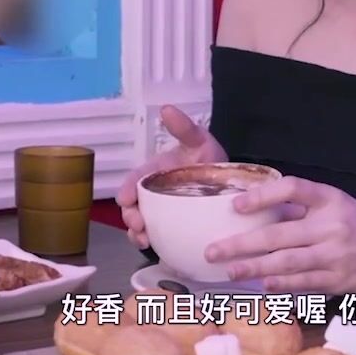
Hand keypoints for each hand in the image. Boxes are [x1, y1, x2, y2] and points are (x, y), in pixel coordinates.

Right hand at [116, 105, 226, 248]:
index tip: (125, 199)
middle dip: (130, 215)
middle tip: (138, 224)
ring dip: (135, 232)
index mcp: (155, 172)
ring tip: (143, 239)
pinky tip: (152, 246)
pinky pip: (153, 235)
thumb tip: (166, 108)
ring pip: (139, 223)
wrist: (230, 183)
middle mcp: (153, 192)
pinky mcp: (169, 227)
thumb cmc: (209, 158)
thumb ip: (184, 128)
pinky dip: (148, 241)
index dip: (127, 188)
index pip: (135, 179)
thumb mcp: (199, 140)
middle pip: (132, 205)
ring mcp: (160, 211)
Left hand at [202, 177, 355, 294]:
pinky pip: (304, 282)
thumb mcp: (336, 204)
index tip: (235, 205)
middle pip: (280, 232)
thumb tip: (252, 208)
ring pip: (287, 261)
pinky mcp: (339, 280)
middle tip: (213, 250)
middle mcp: (332, 224)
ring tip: (229, 269)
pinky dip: (280, 284)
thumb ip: (300, 207)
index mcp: (330, 198)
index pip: (293, 189)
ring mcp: (336, 254)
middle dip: (242, 243)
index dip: (262, 195)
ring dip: (254, 267)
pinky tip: (261, 284)